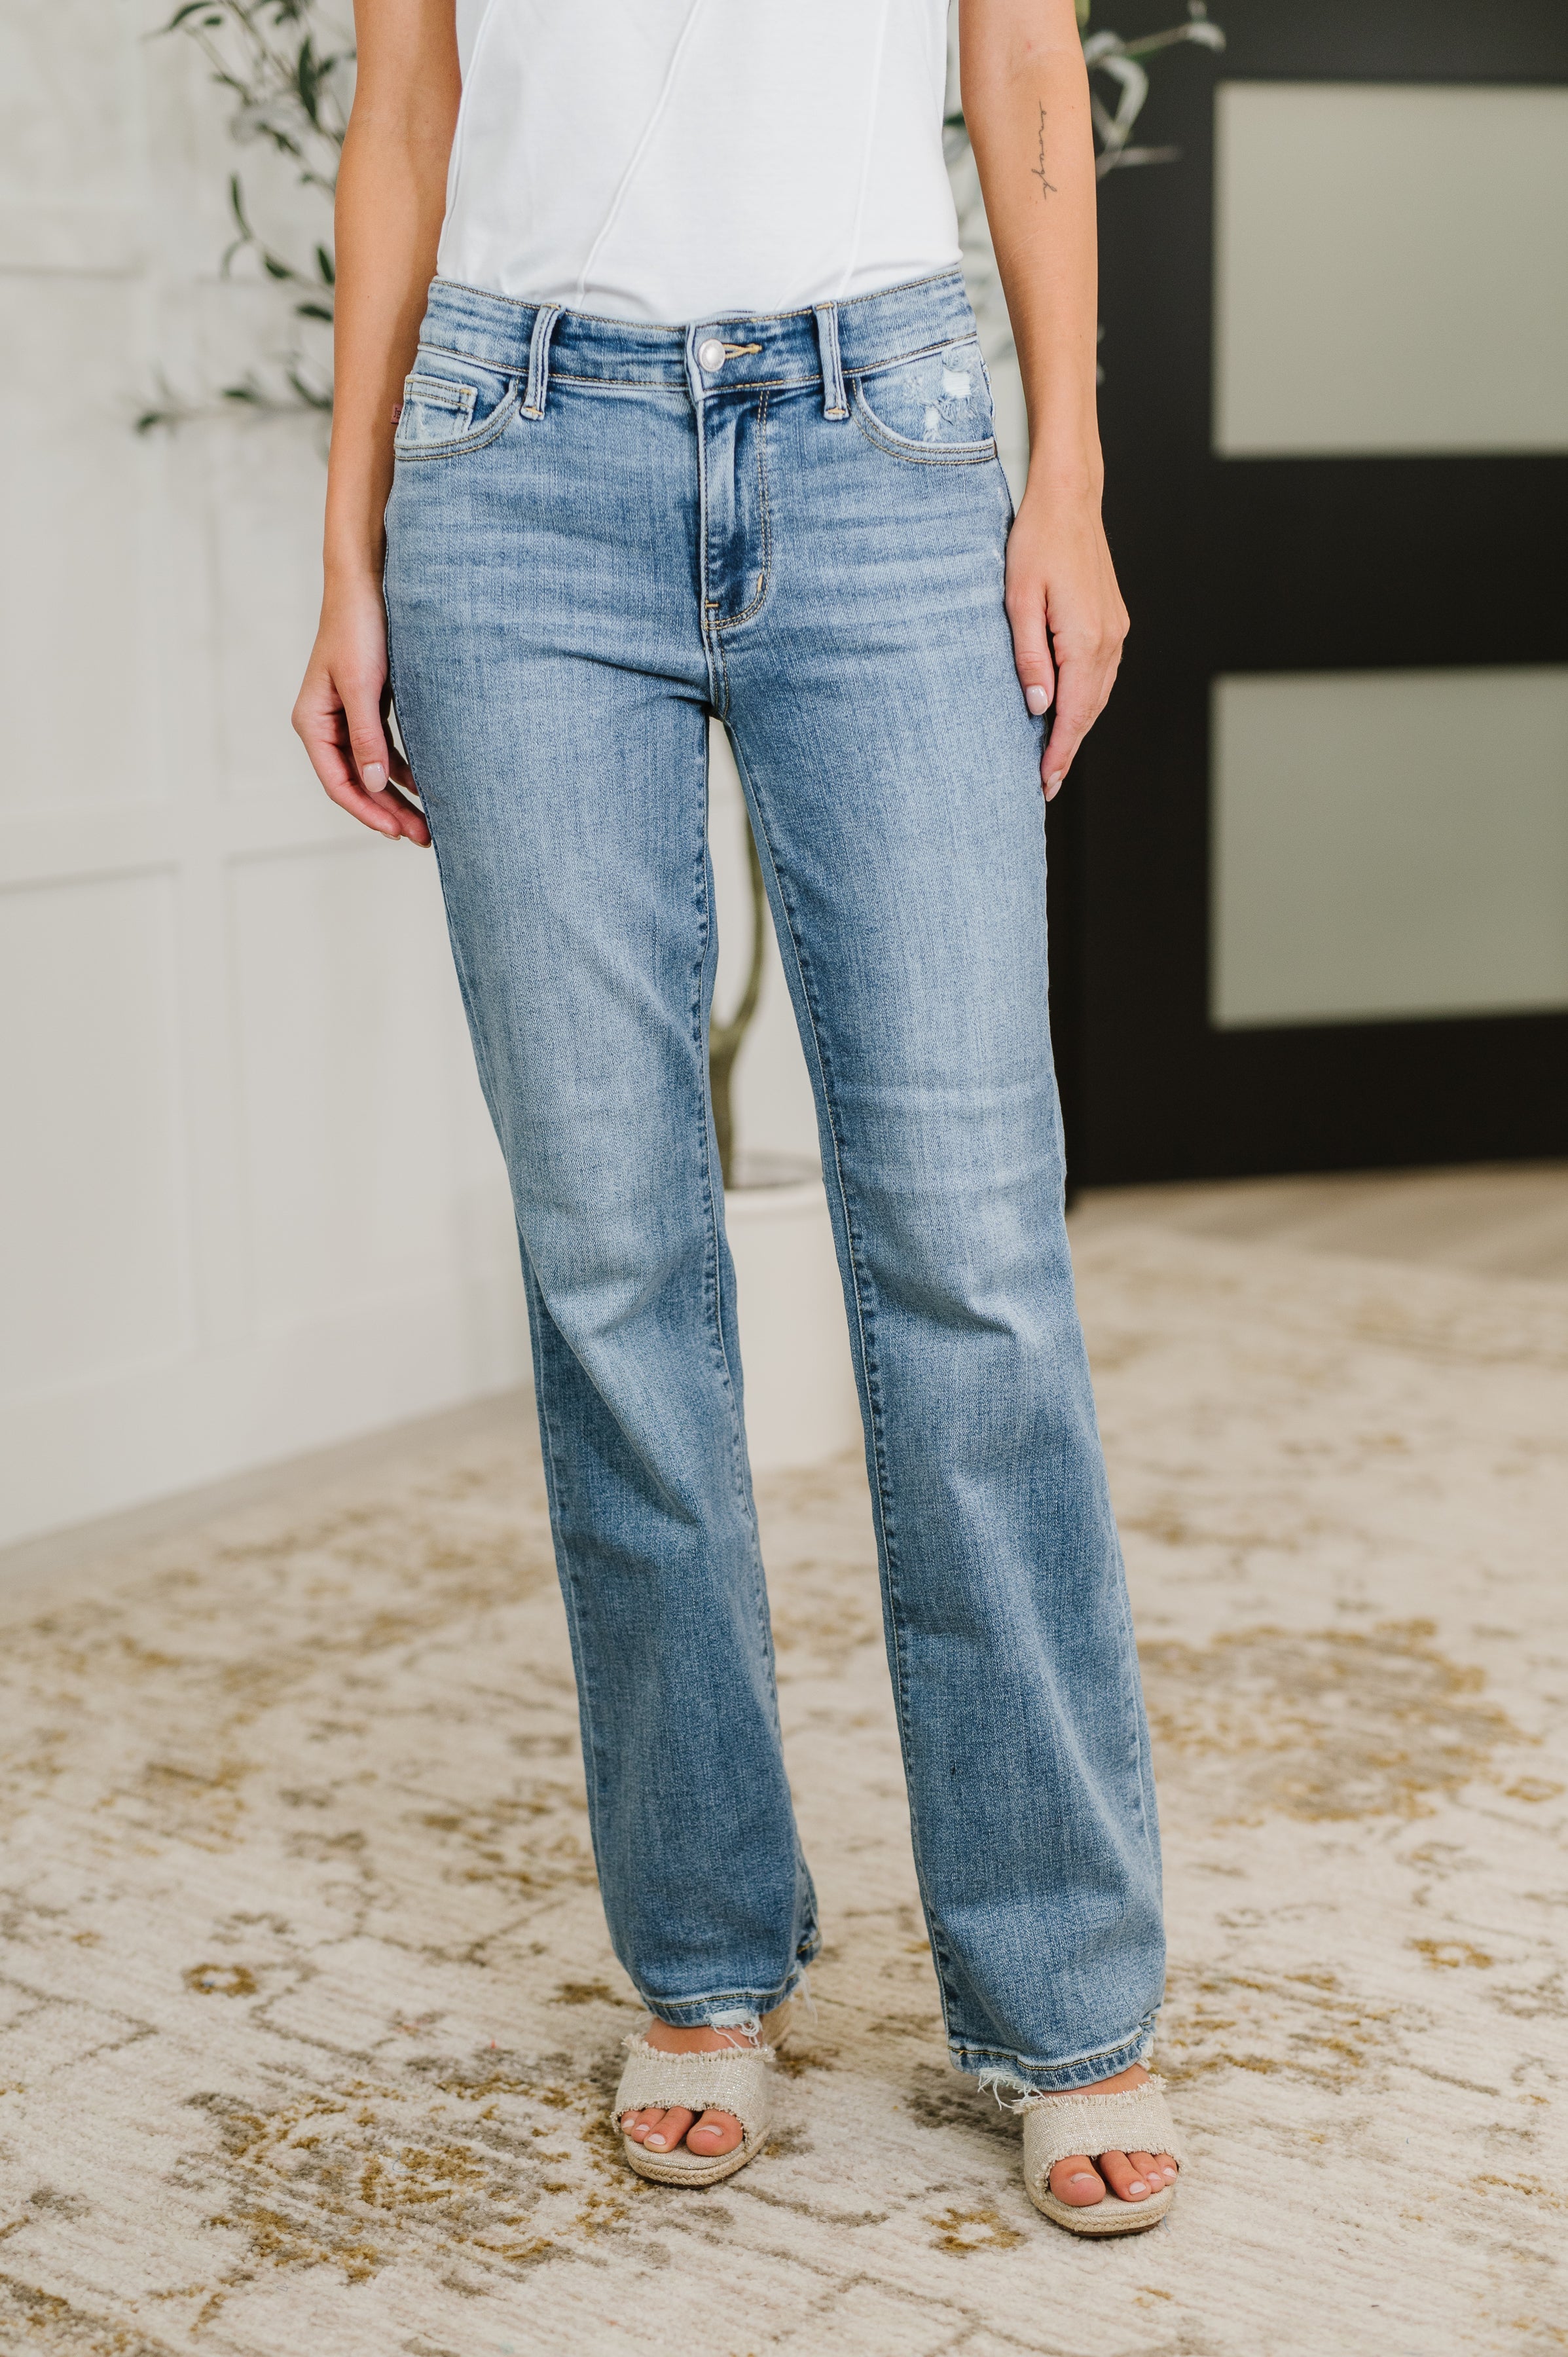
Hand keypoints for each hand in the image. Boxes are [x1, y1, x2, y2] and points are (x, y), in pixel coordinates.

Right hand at [292, 578, 429, 845]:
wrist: (367, 584)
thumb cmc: (359, 628)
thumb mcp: (362, 685)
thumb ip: (367, 736)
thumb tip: (374, 783)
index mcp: (312, 723)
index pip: (338, 782)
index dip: (368, 811)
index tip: (398, 832)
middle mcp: (325, 724)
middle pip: (356, 783)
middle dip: (387, 813)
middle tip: (423, 838)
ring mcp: (346, 717)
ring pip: (371, 770)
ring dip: (397, 797)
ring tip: (427, 825)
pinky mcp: (367, 706)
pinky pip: (383, 750)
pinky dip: (402, 771)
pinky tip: (423, 788)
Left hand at [1004, 481, 1128, 799]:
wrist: (1069, 498)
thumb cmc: (1037, 541)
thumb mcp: (1018, 600)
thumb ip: (1028, 657)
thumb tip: (1037, 706)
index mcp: (1086, 639)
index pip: (1073, 713)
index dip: (1059, 752)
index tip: (1044, 782)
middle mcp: (1109, 640)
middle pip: (1091, 711)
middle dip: (1068, 749)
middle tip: (1046, 784)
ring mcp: (1115, 630)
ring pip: (1099, 694)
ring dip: (1078, 727)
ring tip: (1054, 757)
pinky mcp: (1112, 620)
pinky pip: (1101, 673)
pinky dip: (1087, 700)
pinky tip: (1069, 711)